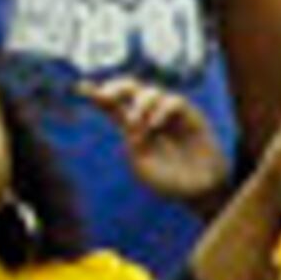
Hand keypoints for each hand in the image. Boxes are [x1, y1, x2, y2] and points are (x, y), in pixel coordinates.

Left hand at [94, 76, 225, 207]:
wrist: (200, 193)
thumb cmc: (170, 182)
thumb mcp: (142, 164)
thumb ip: (133, 140)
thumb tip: (132, 117)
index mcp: (133, 128)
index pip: (112, 105)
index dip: (96, 94)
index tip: (80, 88)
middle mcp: (149, 116)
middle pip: (129, 89)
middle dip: (115, 87)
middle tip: (104, 94)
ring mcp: (170, 115)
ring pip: (150, 91)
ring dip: (139, 102)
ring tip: (136, 121)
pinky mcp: (191, 116)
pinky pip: (174, 101)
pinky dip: (161, 109)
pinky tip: (155, 124)